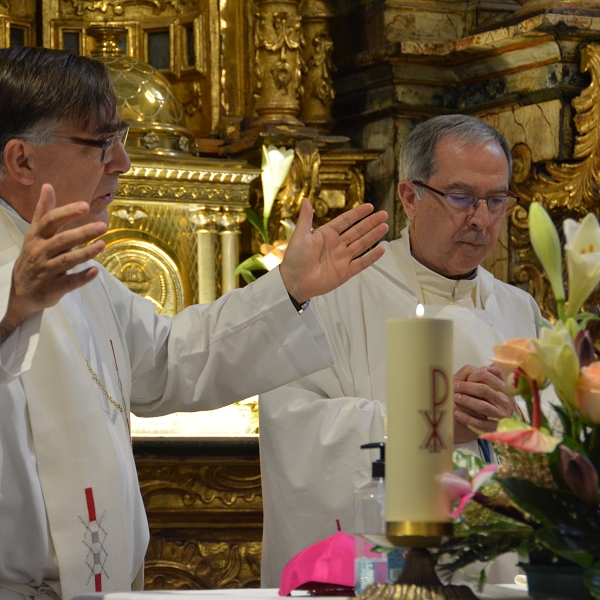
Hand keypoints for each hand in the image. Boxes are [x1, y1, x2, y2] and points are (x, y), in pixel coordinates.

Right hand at [0, 184, 106, 341]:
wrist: (21, 290)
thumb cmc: (34, 256)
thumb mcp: (35, 234)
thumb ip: (44, 211)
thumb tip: (48, 186)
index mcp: (37, 237)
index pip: (50, 221)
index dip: (67, 212)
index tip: (85, 206)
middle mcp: (40, 252)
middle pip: (62, 240)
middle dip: (83, 233)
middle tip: (103, 226)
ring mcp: (46, 271)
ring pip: (67, 261)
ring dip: (86, 253)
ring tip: (103, 244)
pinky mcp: (54, 287)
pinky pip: (70, 282)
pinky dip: (82, 278)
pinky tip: (95, 271)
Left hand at [279, 198, 387, 302]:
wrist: (294, 282)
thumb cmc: (295, 258)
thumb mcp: (300, 235)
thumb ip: (306, 218)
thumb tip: (306, 199)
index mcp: (326, 234)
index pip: (345, 221)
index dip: (357, 214)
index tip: (369, 207)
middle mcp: (337, 245)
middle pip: (357, 231)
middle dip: (370, 223)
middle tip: (383, 214)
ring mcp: (342, 258)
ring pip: (361, 245)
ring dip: (373, 236)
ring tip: (385, 226)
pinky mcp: (345, 272)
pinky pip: (361, 263)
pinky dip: (371, 257)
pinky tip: (381, 249)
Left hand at [453, 364, 517, 443]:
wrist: (509, 427)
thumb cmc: (498, 403)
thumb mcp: (500, 388)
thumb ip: (494, 375)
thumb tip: (485, 368)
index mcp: (505, 389)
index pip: (487, 377)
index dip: (472, 376)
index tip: (462, 378)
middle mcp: (505, 402)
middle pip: (483, 390)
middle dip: (466, 387)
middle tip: (454, 387)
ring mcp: (500, 416)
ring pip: (482, 406)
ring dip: (466, 401)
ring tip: (455, 398)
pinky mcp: (494, 429)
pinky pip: (479, 423)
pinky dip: (466, 418)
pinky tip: (457, 414)